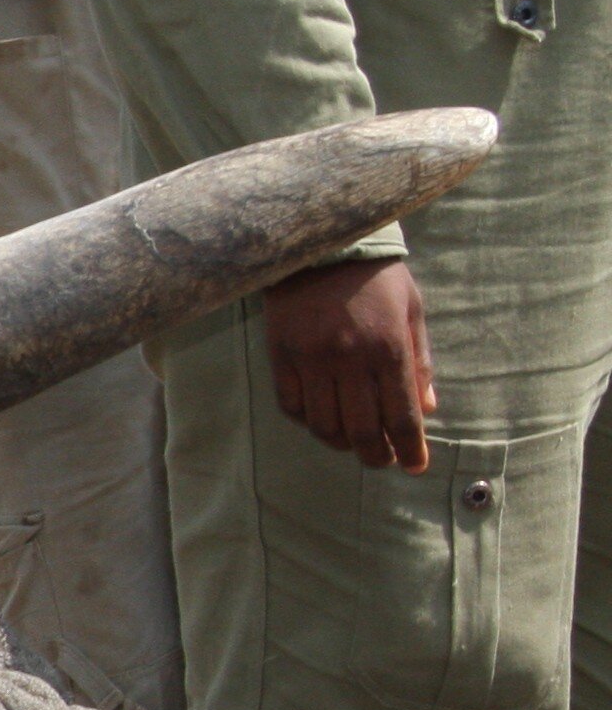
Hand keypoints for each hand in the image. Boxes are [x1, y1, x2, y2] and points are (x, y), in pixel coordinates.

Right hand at [264, 256, 436, 469]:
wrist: (322, 244)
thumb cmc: (376, 278)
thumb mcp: (412, 311)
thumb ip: (420, 361)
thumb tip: (427, 407)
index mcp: (389, 347)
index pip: (402, 414)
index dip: (410, 447)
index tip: (414, 465)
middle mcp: (351, 359)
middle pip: (363, 429)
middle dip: (377, 454)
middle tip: (383, 460)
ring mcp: (312, 360)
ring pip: (325, 425)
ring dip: (342, 443)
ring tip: (353, 443)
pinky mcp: (282, 356)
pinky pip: (293, 406)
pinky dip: (309, 422)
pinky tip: (322, 420)